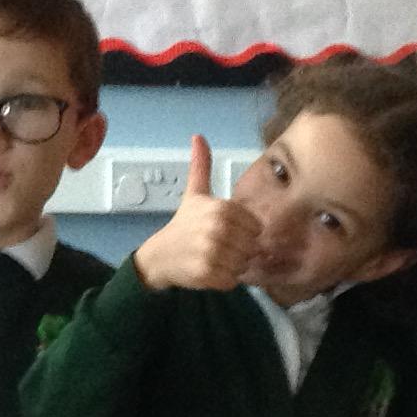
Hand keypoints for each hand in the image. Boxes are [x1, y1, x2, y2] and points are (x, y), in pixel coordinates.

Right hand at [132, 136, 261, 292]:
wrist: (160, 255)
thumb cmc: (183, 224)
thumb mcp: (194, 193)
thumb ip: (201, 167)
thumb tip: (198, 136)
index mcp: (221, 208)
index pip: (256, 227)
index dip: (244, 233)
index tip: (226, 232)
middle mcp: (218, 229)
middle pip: (252, 247)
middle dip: (239, 251)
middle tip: (219, 247)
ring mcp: (212, 252)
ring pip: (243, 264)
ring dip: (232, 266)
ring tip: (214, 258)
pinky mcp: (207, 274)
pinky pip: (232, 280)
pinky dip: (224, 280)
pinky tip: (210, 271)